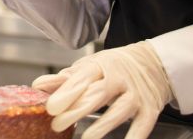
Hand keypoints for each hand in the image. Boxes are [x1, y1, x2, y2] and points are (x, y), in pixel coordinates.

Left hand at [32, 41, 171, 138]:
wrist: (154, 62)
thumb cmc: (115, 67)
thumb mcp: (91, 67)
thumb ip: (66, 79)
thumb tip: (38, 86)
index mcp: (102, 66)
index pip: (82, 77)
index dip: (66, 91)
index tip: (50, 106)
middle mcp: (120, 79)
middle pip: (98, 94)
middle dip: (77, 109)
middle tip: (58, 123)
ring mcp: (136, 95)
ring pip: (119, 110)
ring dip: (102, 125)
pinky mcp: (149, 110)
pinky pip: (141, 126)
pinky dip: (133, 137)